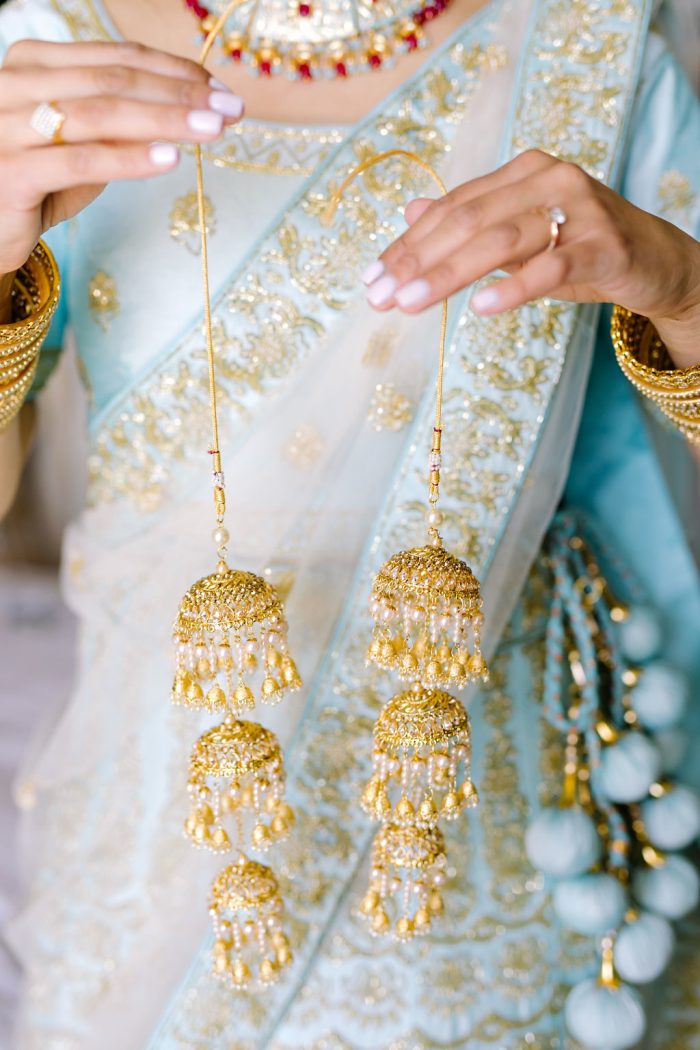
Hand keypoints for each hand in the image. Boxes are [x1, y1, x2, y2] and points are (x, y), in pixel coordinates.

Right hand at [0, 39, 244, 274]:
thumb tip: (192, 108)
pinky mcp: (12, 172)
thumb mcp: (82, 146)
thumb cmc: (36, 184)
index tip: (220, 88)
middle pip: (113, 80)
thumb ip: (122, 124)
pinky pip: (82, 161)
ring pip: (100, 114)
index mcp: (33, 63)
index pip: (115, 58)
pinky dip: (129, 159)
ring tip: (212, 128)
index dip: (173, 70)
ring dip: (164, 119)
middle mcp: (16, 85)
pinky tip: (170, 159)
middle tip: (230, 107)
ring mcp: (8, 126)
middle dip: (179, 92)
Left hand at [362, 150, 699, 365]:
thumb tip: (411, 210)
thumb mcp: (519, 236)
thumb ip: (470, 222)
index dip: (408, 243)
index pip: (452, 207)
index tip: (371, 278)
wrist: (654, 261)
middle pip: (468, 220)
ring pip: (500, 241)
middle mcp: (548, 179)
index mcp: (522, 172)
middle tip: (380, 296)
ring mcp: (579, 209)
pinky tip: (480, 307)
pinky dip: (514, 288)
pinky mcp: (604, 245)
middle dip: (417, 261)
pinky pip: (551, 266)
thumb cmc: (579, 249)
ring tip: (411, 304)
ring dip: (448, 274)